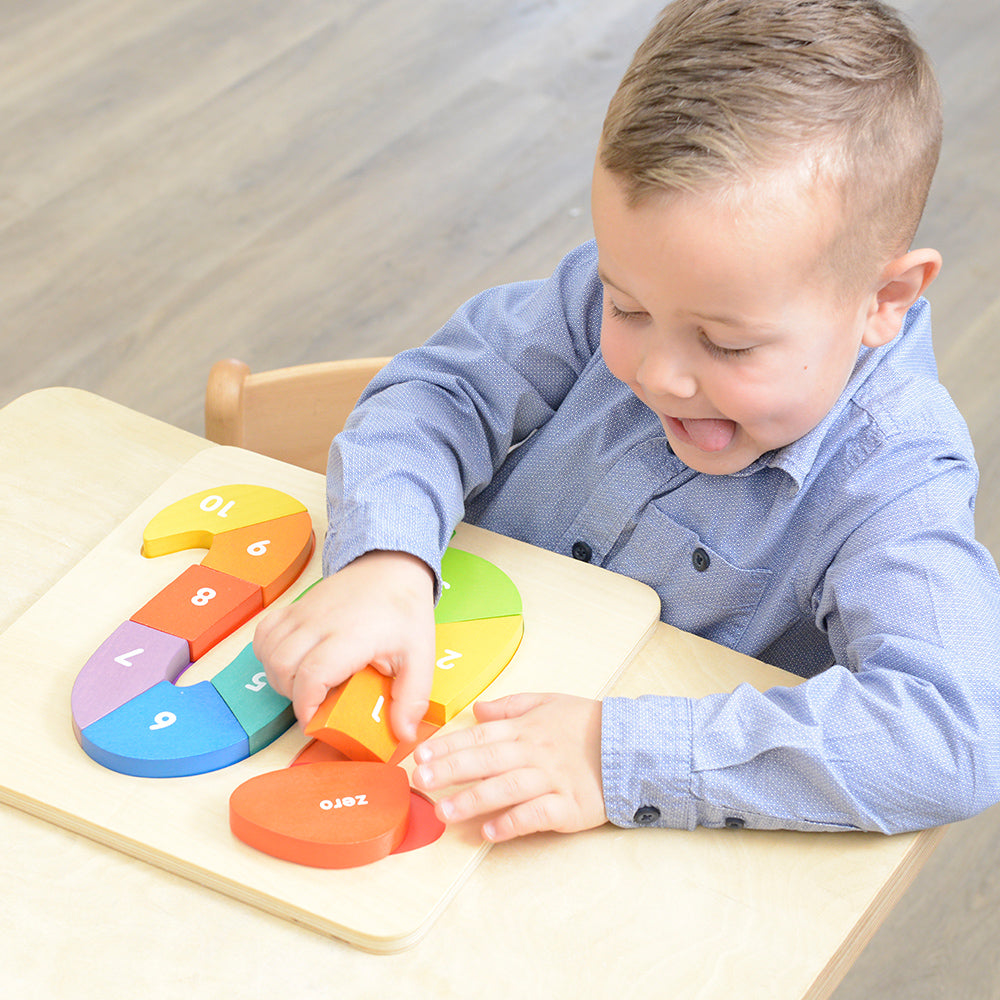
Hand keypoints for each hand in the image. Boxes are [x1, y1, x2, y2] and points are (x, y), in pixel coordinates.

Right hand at [253, 550, 435, 741]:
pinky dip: (269, 654)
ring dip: (280, 677)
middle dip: (294, 695)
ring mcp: (303, 613)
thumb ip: (413, 698)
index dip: (308, 705)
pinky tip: (293, 662)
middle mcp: (320, 622)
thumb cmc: (404, 612)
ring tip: (308, 684)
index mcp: (352, 635)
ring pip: (268, 652)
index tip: (318, 721)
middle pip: (283, 666)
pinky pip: (264, 634)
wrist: (391, 568)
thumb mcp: (421, 656)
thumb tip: (404, 735)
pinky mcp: (293, 608)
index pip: (313, 674)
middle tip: (319, 702)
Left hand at [412, 693, 606, 841]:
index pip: (480, 736)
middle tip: (421, 781)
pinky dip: (513, 823)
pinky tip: (490, 832)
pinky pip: (537, 815)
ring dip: (474, 800)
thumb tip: (478, 709)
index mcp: (526, 729)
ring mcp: (552, 780)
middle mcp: (535, 753)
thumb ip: (511, 706)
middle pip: (487, 761)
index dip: (449, 745)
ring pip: (506, 789)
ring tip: (445, 812)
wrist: (633, 746)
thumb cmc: (586, 725)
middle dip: (452, 770)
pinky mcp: (569, 807)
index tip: (421, 755)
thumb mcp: (549, 702)